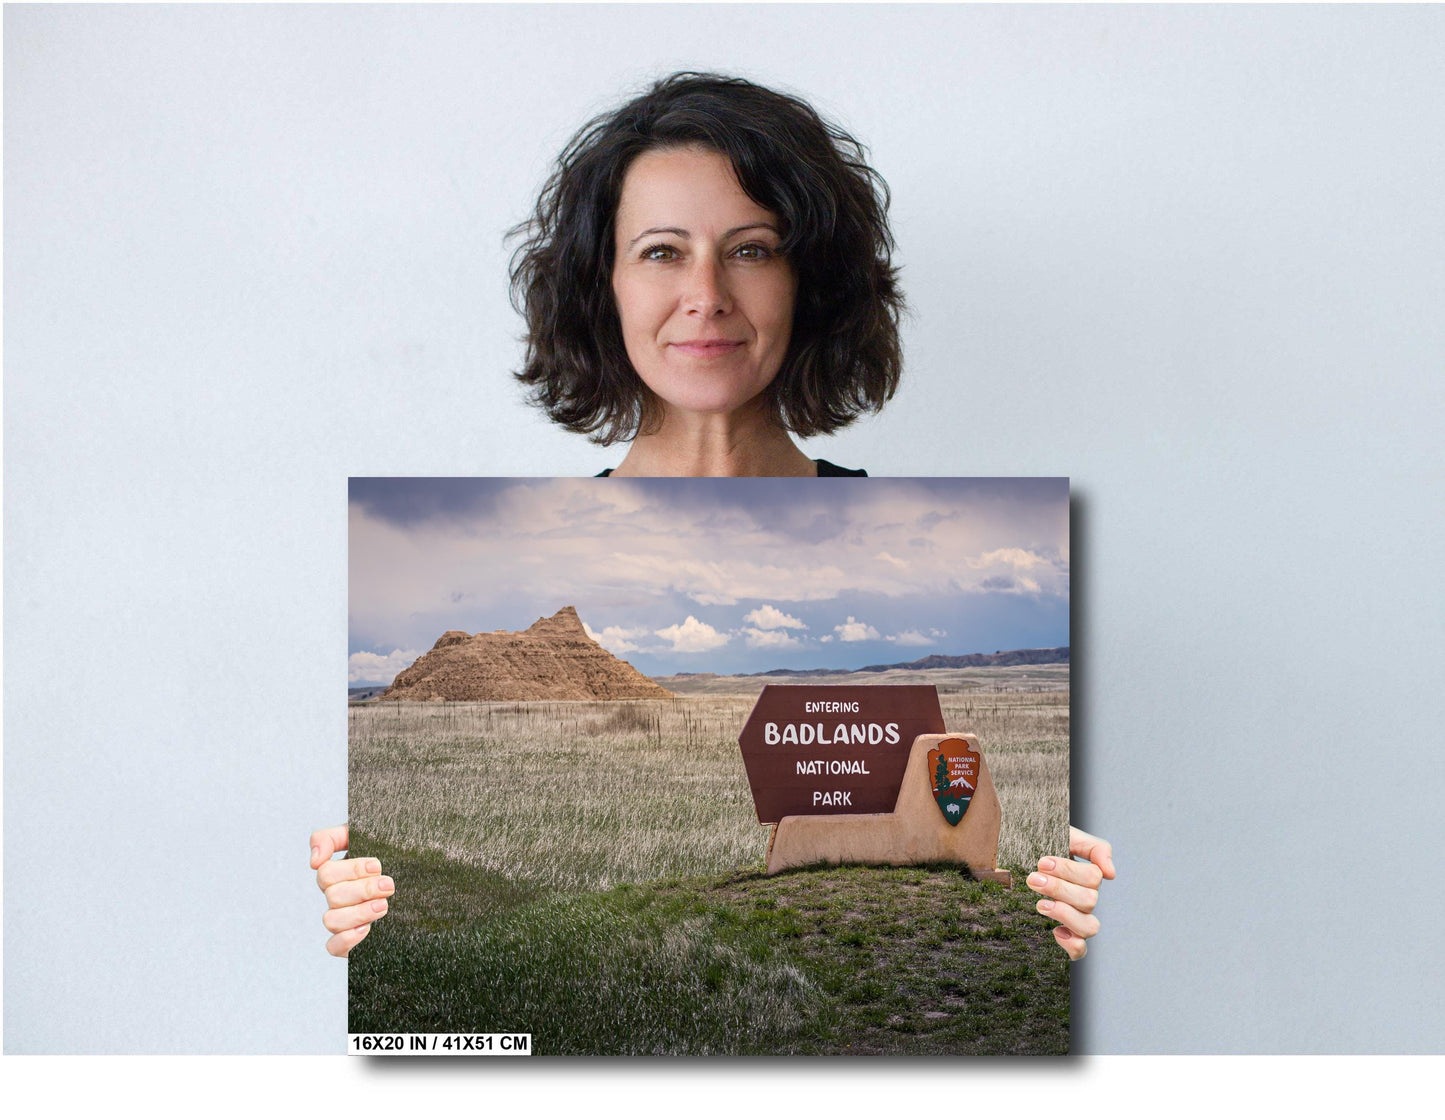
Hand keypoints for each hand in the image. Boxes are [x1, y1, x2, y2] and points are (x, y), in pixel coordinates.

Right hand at [310, 824, 394, 957]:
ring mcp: (343, 920)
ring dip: (358, 912)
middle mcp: (337, 897)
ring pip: (331, 920)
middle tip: (389, 886)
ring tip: (384, 906)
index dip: (351, 869)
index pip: (326, 872)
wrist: (424, 884)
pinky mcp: (350, 942)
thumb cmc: (393, 856)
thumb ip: (332, 838)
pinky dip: (346, 939)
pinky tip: (367, 929)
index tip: (377, 865)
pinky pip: (333, 947)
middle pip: (333, 895)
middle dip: (363, 889)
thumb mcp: (366, 836)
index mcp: (338, 874)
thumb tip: (314, 860)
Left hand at [1027, 826, 1114, 960]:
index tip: (1042, 862)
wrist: (1008, 856)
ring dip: (1065, 914)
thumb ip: (1094, 848)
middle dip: (1059, 888)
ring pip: (1089, 927)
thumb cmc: (1038, 845)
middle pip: (1089, 900)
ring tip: (1040, 904)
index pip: (1093, 877)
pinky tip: (1055, 931)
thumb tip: (1111, 874)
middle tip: (1033, 879)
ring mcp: (1075, 919)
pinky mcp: (1064, 936)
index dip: (1069, 871)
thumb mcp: (1065, 835)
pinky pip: (1080, 950)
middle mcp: (1084, 899)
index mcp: (1086, 876)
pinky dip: (1072, 944)